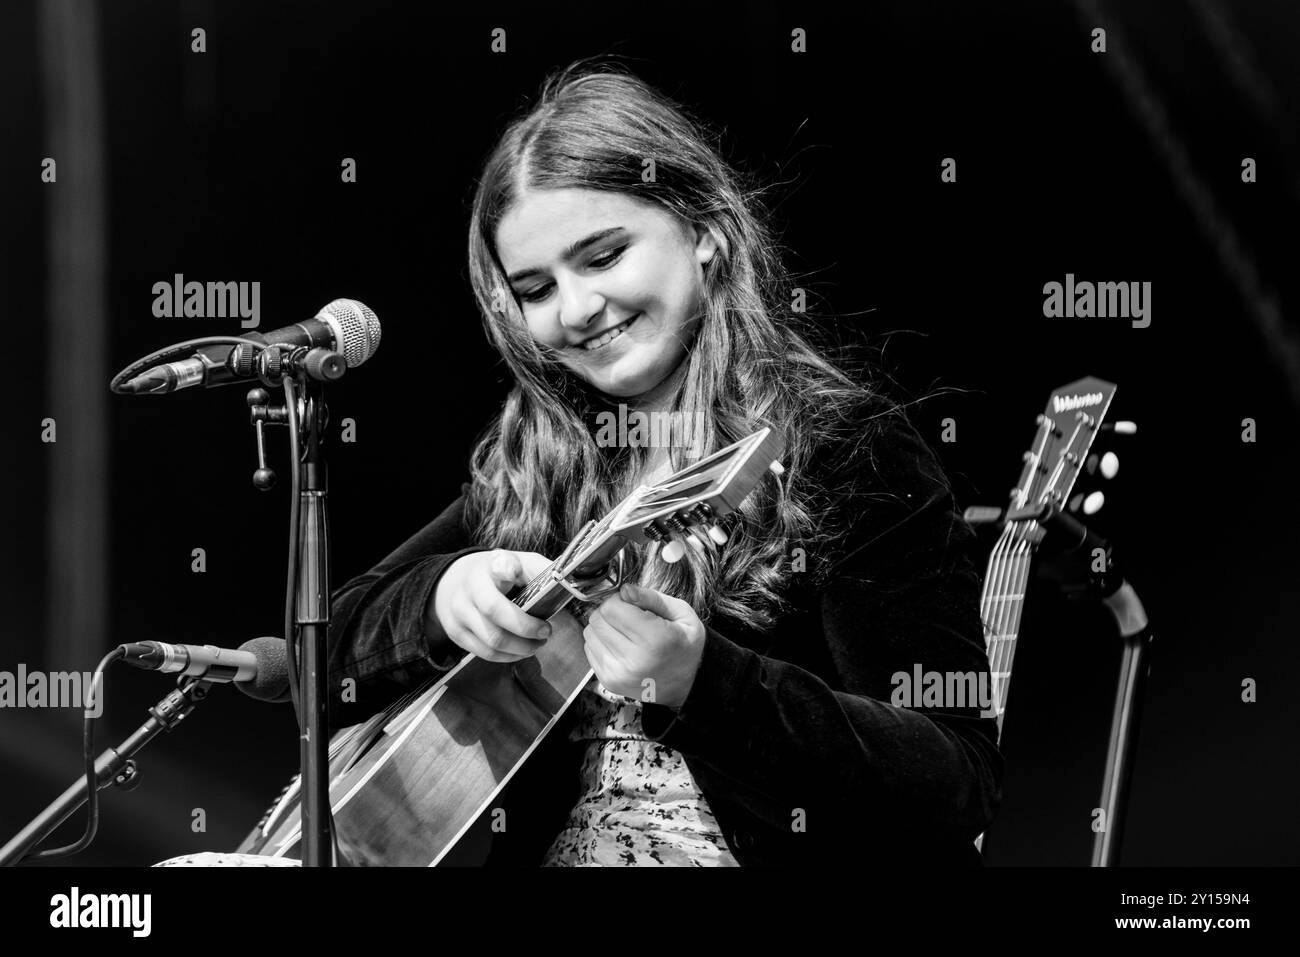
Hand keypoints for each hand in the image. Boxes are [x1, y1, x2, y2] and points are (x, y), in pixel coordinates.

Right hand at [431, 549, 553, 662]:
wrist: (454, 582)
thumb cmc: (497, 574)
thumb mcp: (519, 563)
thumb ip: (541, 571)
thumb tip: (570, 584)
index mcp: (491, 565)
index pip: (497, 565)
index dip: (506, 568)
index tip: (513, 571)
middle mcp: (470, 587)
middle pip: (495, 612)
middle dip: (527, 628)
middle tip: (546, 632)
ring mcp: (459, 611)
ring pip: (492, 639)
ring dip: (521, 647)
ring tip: (538, 644)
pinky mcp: (455, 633)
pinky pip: (485, 653)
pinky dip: (508, 656)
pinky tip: (521, 651)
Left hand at [583, 582, 706, 709]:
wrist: (683, 686)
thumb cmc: (684, 646)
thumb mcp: (683, 615)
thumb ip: (653, 598)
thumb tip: (625, 590)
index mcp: (655, 639)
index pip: (612, 608)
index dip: (619, 600)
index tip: (632, 604)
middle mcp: (634, 659)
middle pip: (598, 619)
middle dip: (610, 611)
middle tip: (628, 617)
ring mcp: (618, 673)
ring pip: (590, 633)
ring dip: (603, 626)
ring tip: (624, 632)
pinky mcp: (607, 680)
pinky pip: (589, 649)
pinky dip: (601, 642)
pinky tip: (619, 645)